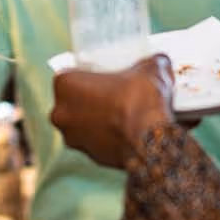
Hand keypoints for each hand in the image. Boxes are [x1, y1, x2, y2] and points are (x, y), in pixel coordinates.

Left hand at [51, 55, 174, 168]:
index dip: (90, 73)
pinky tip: (127, 130)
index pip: (72, 72)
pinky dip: (109, 137)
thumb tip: (159, 62)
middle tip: (117, 92)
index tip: (106, 73)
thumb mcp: (150, 68)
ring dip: (99, 118)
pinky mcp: (90, 156)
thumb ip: (150, 62)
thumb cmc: (141, 100)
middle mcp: (60, 112)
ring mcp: (72, 138)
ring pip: (84, 122)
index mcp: (64, 84)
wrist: (151, 141)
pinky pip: (97, 141)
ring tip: (125, 112)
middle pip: (75, 99)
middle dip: (93, 97)